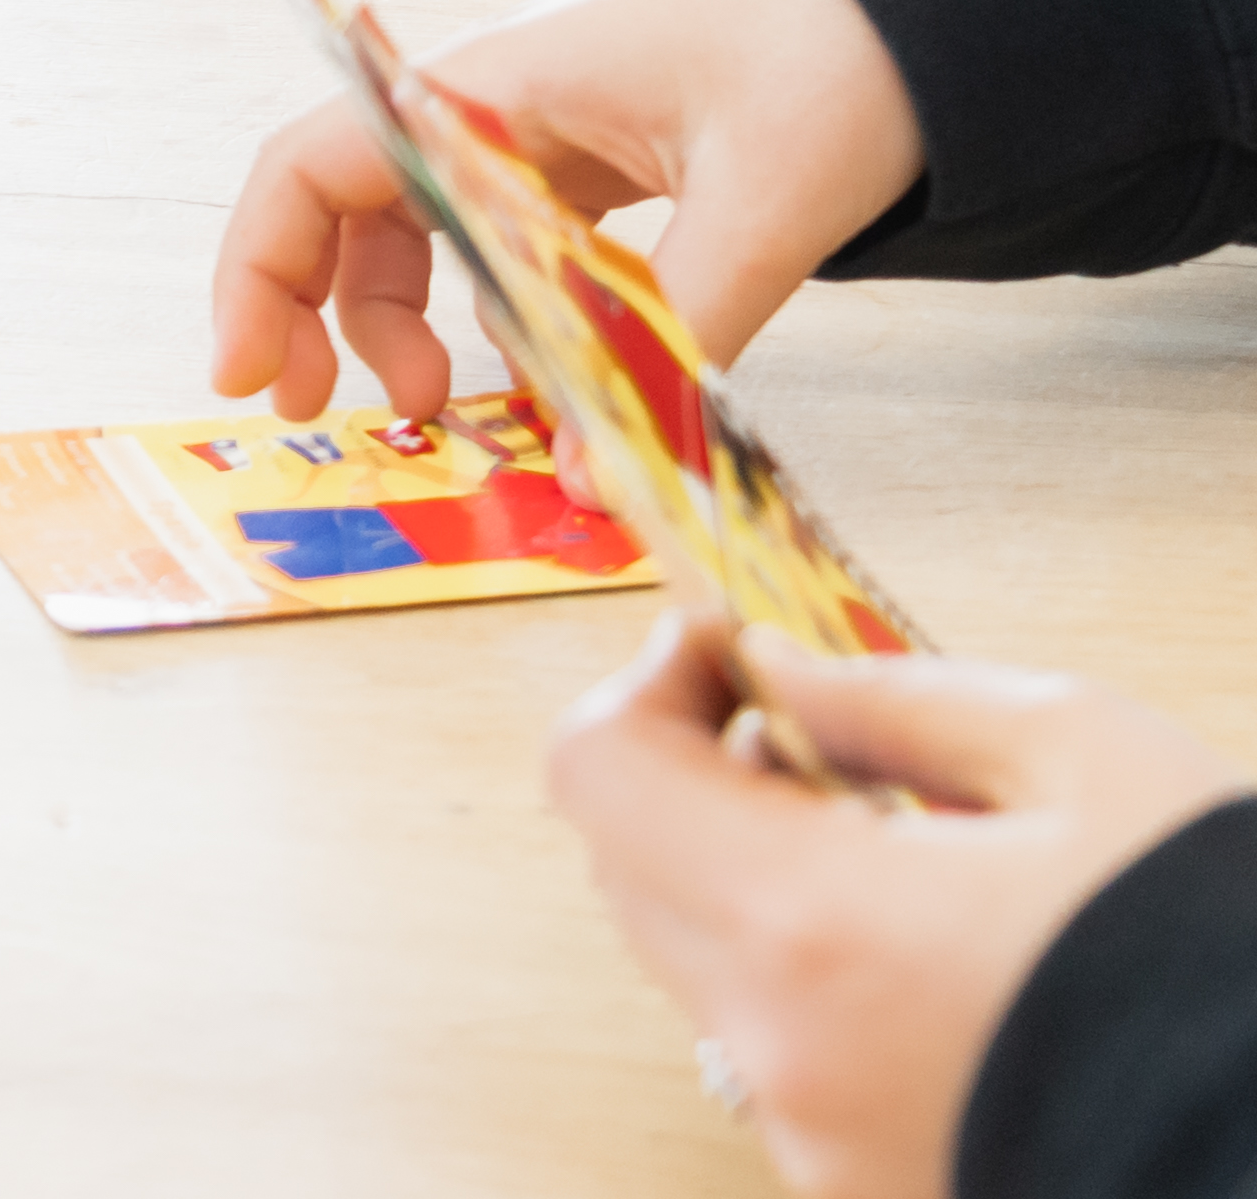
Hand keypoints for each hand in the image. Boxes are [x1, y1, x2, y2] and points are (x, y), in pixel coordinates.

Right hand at [209, 0, 919, 418]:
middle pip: (347, 213)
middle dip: (321, 318)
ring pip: (424, 241)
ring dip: (411, 328)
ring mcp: (539, 136)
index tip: (251, 375)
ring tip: (456, 411)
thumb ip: (675, 339)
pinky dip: (500, 321)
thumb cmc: (836, 54)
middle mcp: (490, 106)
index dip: (259, 271)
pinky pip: (505, 251)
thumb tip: (593, 477)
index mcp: (491, 85)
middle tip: (335, 417)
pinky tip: (545, 376)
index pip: (313, 167)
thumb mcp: (764, 201)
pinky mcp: (592, 169)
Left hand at [552, 623, 1244, 1197]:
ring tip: (909, 853)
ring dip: (760, 886)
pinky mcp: (867, 1187)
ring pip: (709, 969)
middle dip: (699, 778)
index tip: (725, 652)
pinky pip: (788, 1056)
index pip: (602, 774)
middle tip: (816, 737)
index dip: (649, 686)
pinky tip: (941, 955)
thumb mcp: (1085, 759)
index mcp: (812, 925)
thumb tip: (783, 672)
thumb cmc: (1226, 957)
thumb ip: (894, 700)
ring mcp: (817, 1138)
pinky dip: (822, 985)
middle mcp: (783, 1049)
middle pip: (635, 870)